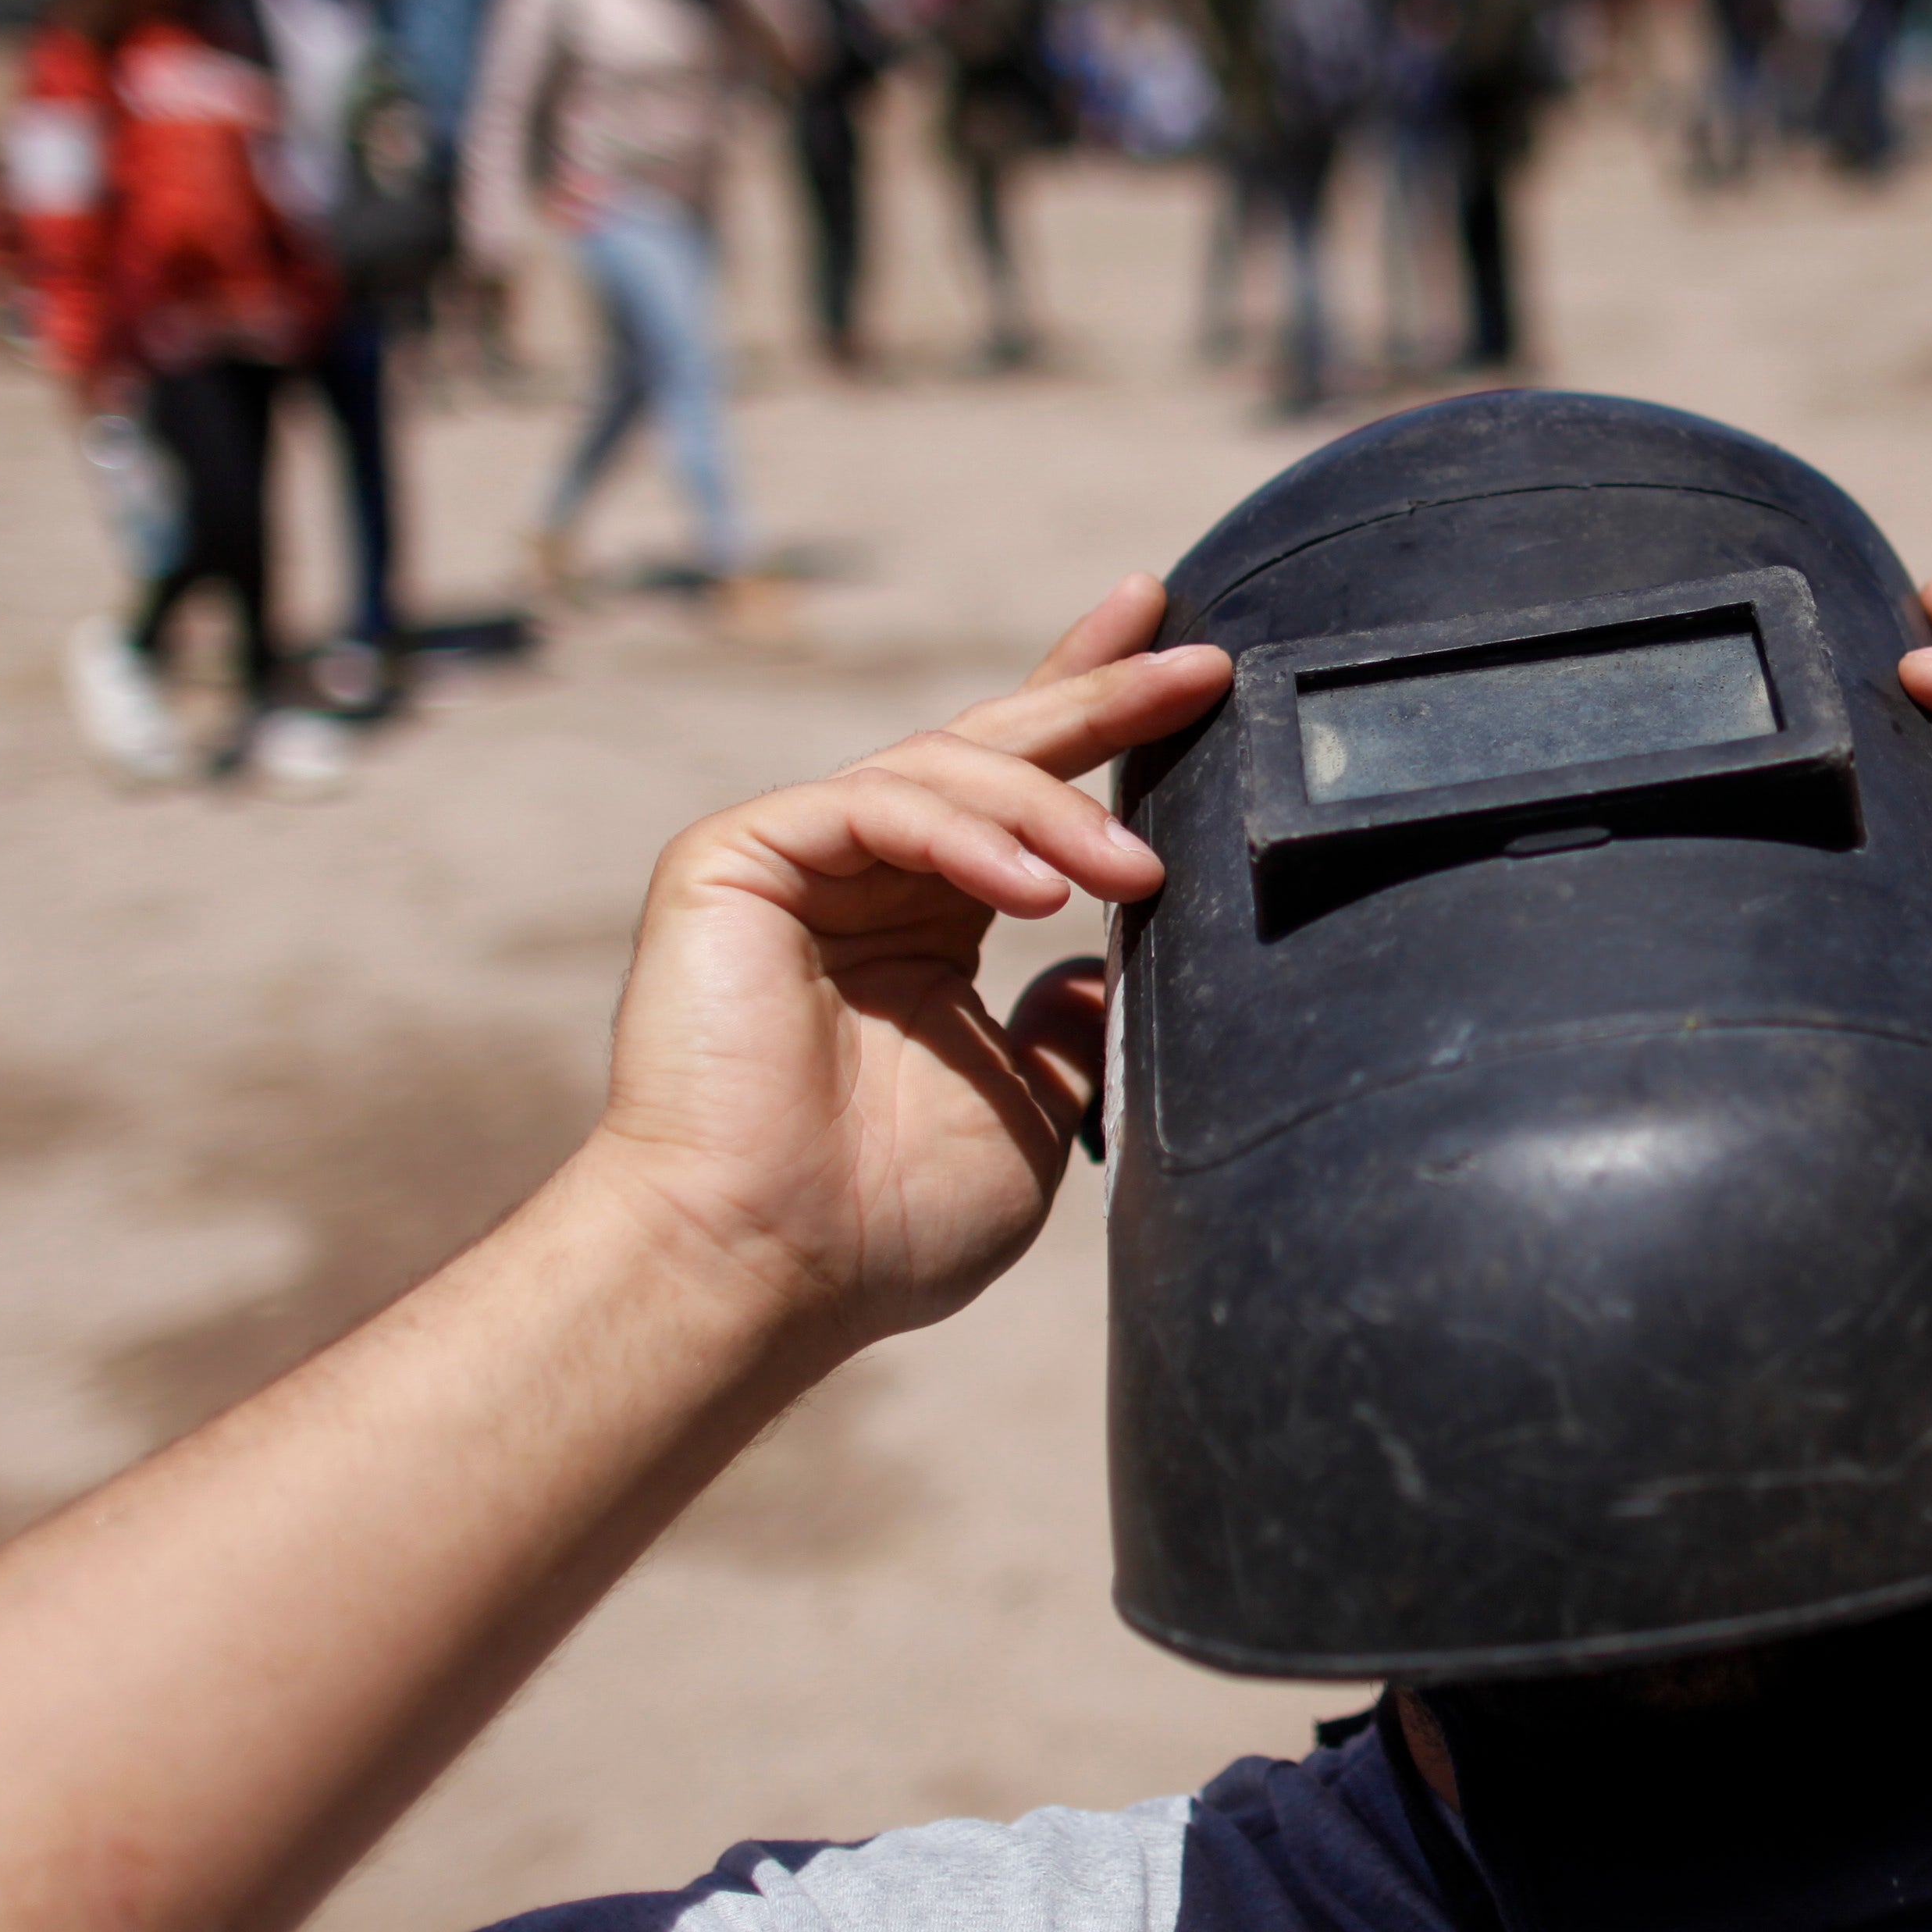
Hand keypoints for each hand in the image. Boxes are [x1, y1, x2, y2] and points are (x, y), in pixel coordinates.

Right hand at [586, 579, 1228, 1345]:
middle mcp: (863, 879)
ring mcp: (796, 860)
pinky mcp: (735, 857)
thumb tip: (1108, 965)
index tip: (1191, 666)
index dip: (1098, 718)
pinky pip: (873, 802)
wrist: (762, 1270)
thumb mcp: (1030, 1115)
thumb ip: (1068, 1033)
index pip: (1020, 796)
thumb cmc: (884, 1224)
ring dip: (1054, 809)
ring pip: (945, 769)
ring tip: (1132, 873)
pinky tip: (1038, 890)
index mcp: (926, 928)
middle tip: (1196, 661)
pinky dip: (967, 834)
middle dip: (1099, 694)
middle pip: (990, 746)